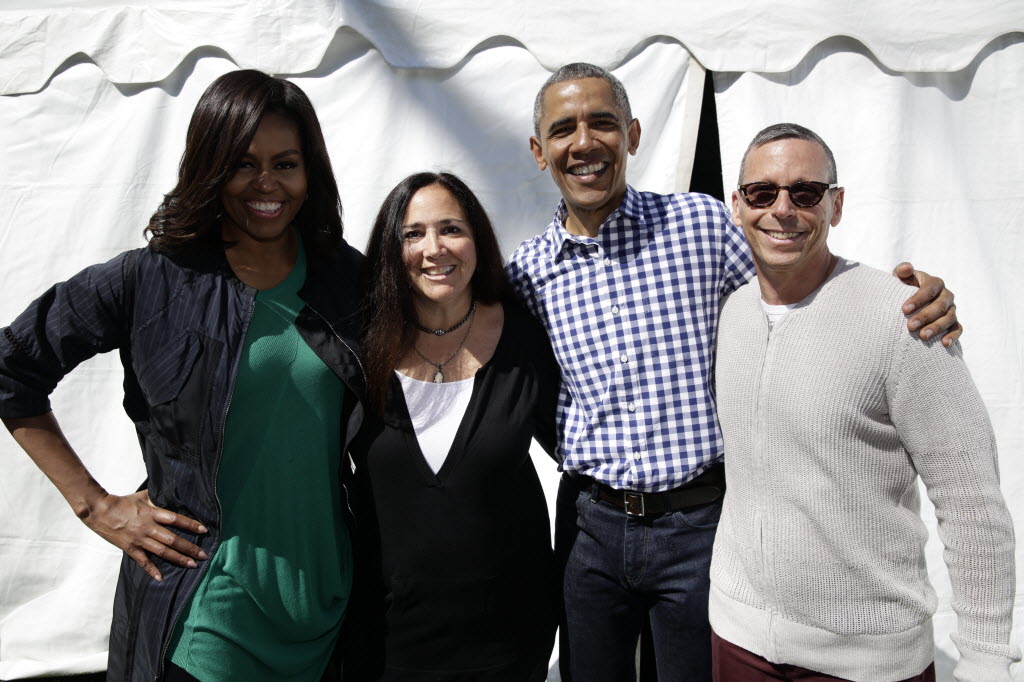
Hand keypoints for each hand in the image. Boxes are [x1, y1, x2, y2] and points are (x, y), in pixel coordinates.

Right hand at [82, 490, 207, 581]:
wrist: (99, 511)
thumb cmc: (122, 502)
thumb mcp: (143, 496)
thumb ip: (158, 497)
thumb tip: (174, 492)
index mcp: (152, 513)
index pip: (176, 519)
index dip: (191, 525)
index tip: (204, 530)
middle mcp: (148, 527)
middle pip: (172, 539)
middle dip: (190, 548)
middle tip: (204, 555)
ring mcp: (139, 539)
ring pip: (162, 551)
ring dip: (178, 559)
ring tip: (192, 565)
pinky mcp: (129, 548)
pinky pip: (143, 561)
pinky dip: (152, 570)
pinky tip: (161, 578)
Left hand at [893, 262, 961, 346]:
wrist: (911, 303)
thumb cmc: (904, 289)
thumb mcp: (901, 278)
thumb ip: (902, 271)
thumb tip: (906, 268)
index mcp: (934, 283)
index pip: (930, 288)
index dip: (918, 299)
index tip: (904, 310)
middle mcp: (946, 295)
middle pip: (940, 305)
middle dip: (925, 316)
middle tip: (911, 326)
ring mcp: (951, 309)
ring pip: (949, 318)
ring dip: (937, 327)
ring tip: (923, 336)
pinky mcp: (953, 322)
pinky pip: (957, 329)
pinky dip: (953, 336)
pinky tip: (944, 344)